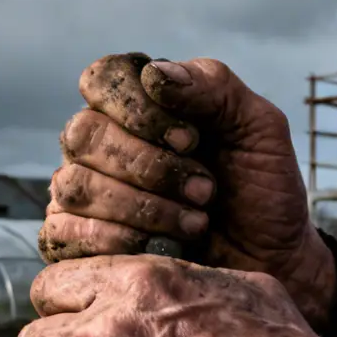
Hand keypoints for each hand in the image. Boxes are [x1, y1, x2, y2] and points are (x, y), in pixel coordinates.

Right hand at [41, 53, 336, 333]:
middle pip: (83, 133)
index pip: (103, 79)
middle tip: (204, 190)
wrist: (270, 263)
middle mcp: (101, 144)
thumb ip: (213, 87)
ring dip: (140, 207)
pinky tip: (158, 246)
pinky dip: (115, 238)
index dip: (137, 107)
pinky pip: (66, 231)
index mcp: (137, 104)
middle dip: (147, 165)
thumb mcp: (258, 128)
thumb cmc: (262, 192)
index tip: (191, 139)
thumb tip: (153, 73)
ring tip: (196, 223)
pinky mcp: (76, 241)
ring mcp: (84, 193)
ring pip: (75, 185)